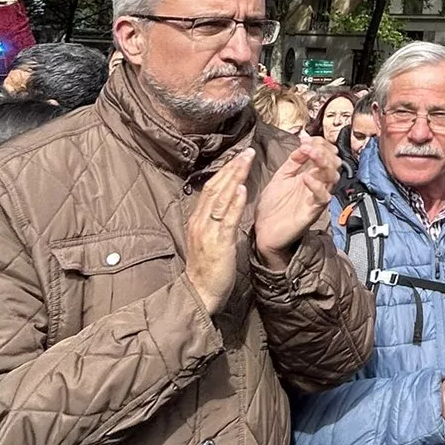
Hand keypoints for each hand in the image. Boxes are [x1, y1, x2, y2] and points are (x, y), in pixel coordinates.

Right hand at [185, 148, 252, 316]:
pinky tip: (244, 189)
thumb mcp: (206, 238)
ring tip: (247, 161)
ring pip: (221, 199)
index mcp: (197, 220)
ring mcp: (208, 232)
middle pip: (215, 188)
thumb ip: (213, 220)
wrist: (200, 292)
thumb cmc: (207, 267)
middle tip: (247, 152)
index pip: (211, 188)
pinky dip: (235, 203)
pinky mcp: (218, 243)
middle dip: (232, 168)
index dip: (225, 171)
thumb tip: (226, 202)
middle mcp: (200, 222)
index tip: (239, 157)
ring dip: (235, 178)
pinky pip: (227, 219)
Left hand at [253, 135, 340, 266]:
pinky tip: (306, 177)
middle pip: (333, 163)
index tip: (305, 139)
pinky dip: (317, 185)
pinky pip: (323, 197)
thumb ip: (293, 161)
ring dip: (323, 162)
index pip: (325, 154)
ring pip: (332, 176)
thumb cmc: (273, 207)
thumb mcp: (281, 177)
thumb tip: (303, 143)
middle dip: (323, 150)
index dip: (318, 143)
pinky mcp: (313, 211)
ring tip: (310, 154)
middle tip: (308, 146)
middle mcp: (317, 185)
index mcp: (310, 175)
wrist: (264, 232)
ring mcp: (316, 197)